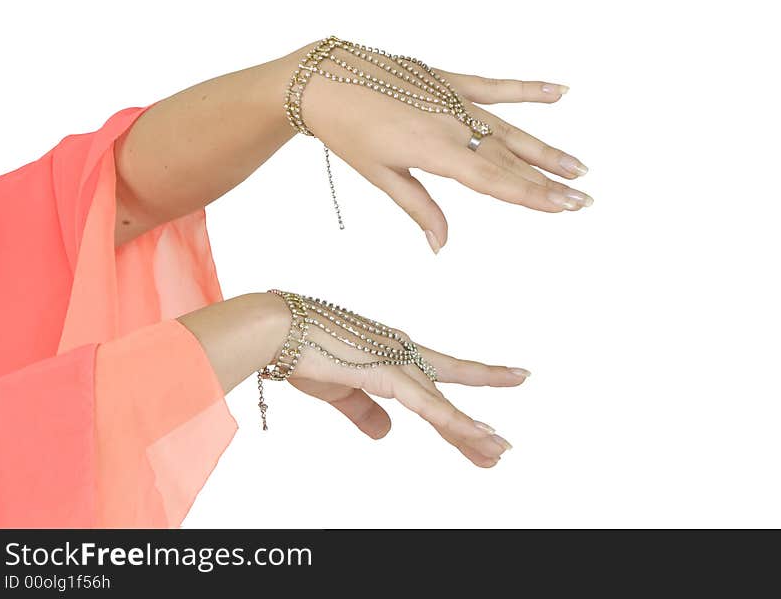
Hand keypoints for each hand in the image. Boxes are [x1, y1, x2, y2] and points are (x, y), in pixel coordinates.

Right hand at [282, 317, 525, 467]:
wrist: (275, 330)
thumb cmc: (301, 352)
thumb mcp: (338, 391)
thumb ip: (364, 412)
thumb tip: (386, 433)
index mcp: (391, 352)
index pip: (437, 378)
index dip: (469, 385)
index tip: (505, 380)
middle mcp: (402, 352)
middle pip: (445, 396)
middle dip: (472, 426)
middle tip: (501, 448)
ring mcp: (397, 361)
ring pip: (442, 404)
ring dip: (470, 430)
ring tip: (499, 450)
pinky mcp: (386, 374)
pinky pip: (427, 406)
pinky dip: (453, 421)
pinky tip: (476, 435)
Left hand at [299, 42, 590, 253]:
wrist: (323, 79)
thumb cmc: (348, 131)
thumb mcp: (381, 175)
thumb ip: (419, 208)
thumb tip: (442, 247)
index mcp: (435, 152)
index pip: (494, 181)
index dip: (531, 196)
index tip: (563, 207)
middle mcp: (452, 124)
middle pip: (510, 159)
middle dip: (549, 181)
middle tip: (584, 198)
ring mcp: (453, 98)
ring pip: (510, 128)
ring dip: (546, 149)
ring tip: (579, 166)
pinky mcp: (448, 79)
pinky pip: (495, 85)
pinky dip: (527, 89)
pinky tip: (560, 92)